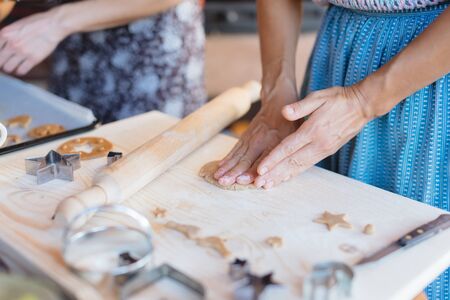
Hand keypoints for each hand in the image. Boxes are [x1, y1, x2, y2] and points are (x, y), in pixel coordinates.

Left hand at [0, 9, 67, 74]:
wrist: (53, 25)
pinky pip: (21, 71)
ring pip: (8, 68)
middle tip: (7, 62)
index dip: (0, 54)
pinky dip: (20, 71)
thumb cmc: (37, 23)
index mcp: (5, 33)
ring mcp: (22, 52)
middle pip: (0, 61)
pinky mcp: (33, 59)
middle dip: (2, 63)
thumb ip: (8, 35)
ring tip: (15, 66)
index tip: (3, 56)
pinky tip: (23, 68)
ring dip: (10, 68)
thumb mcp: (17, 25)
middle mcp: (12, 44)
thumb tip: (4, 45)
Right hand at [214, 78, 300, 185]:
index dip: (252, 171)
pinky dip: (227, 157)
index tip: (242, 180)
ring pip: (237, 154)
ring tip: (217, 177)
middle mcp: (260, 139)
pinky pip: (235, 148)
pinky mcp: (246, 135)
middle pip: (245, 158)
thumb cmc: (290, 122)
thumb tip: (284, 175)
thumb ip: (288, 154)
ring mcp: (251, 137)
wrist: (278, 100)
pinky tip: (220, 166)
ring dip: (227, 166)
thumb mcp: (295, 136)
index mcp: (274, 141)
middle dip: (233, 171)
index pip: (262, 159)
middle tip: (223, 182)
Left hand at [255, 85, 373, 188]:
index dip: (273, 159)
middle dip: (273, 174)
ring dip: (282, 177)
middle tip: (258, 183)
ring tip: (267, 185)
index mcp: (313, 130)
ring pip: (299, 167)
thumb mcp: (319, 96)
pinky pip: (306, 166)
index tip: (260, 169)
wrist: (362, 106)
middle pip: (291, 162)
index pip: (288, 148)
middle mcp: (318, 144)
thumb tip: (284, 112)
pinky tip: (284, 179)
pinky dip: (294, 173)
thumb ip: (301, 106)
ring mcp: (323, 150)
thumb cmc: (338, 99)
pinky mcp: (326, 152)